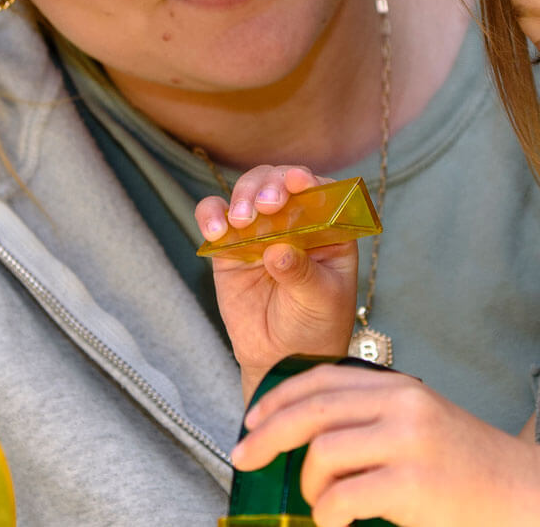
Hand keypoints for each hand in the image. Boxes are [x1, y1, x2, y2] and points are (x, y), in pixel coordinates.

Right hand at [197, 165, 357, 396]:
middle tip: (266, 205)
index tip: (297, 181)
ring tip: (241, 219)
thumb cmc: (315, 327)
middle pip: (278, 182)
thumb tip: (278, 251)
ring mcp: (259, 231)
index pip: (319, 191)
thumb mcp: (320, 300)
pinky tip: (215, 230)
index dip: (307, 180)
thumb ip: (302, 274)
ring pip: (246, 192)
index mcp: (328, 228)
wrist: (282, 358)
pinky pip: (215, 219)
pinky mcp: (228, 248)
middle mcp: (294, 221)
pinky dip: (210, 215)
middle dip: (270, 184)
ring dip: (242, 195)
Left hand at [228, 365, 538, 526]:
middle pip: (310, 410)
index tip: (250, 419)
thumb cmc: (470, 470)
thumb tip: (305, 436)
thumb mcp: (422, 425)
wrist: (527, 496)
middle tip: (243, 459)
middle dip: (266, 436)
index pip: (322, 378)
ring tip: (323, 506)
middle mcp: (404, 406)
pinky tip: (339, 523)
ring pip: (321, 454)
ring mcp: (409, 444)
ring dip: (310, 488)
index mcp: (401, 388)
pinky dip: (329, 515)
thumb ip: (375, 418)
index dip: (277, 397)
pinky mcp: (412, 485)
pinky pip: (342, 499)